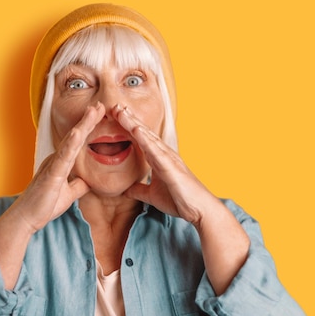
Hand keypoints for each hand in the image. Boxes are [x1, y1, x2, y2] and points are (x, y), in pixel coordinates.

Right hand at [12, 102, 104, 233]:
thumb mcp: (68, 195)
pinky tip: (79, 132)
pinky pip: (63, 157)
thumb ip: (78, 186)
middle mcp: (56, 159)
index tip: (99, 114)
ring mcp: (53, 165)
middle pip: (75, 136)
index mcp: (61, 162)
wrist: (26, 219)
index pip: (78, 142)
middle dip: (88, 119)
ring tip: (93, 110)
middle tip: (99, 104)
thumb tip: (89, 181)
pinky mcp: (51, 174)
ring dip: (83, 125)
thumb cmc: (43, 206)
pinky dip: (71, 144)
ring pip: (71, 141)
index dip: (88, 127)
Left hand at [112, 104, 210, 225]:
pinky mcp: (171, 167)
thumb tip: (125, 190)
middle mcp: (164, 154)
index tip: (115, 116)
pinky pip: (156, 151)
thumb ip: (139, 190)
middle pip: (143, 133)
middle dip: (129, 119)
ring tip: (122, 111)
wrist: (199, 210)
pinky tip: (136, 130)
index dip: (128, 127)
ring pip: (148, 137)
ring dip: (134, 124)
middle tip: (115, 105)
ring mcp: (168, 158)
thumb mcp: (151, 195)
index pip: (140, 139)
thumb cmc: (179, 200)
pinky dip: (145, 140)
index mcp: (158, 159)